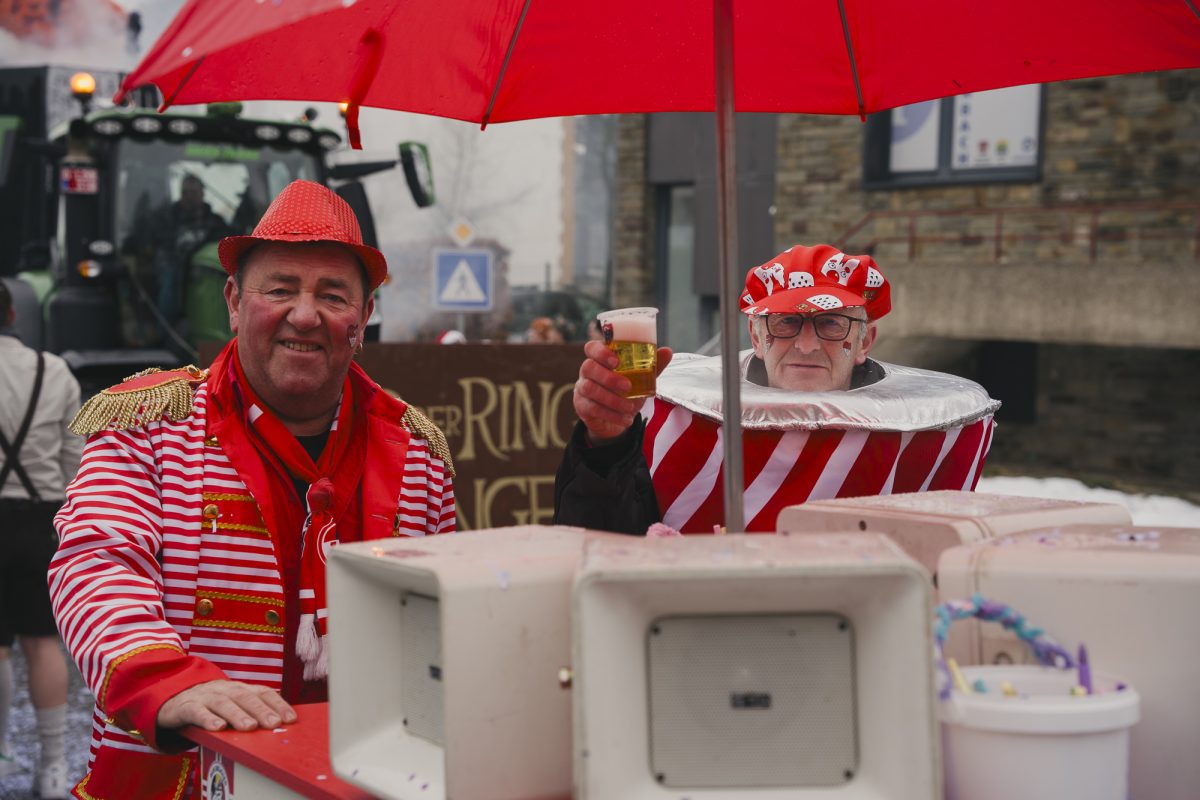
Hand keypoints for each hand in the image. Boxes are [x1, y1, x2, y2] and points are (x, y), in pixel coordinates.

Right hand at [157, 680, 296, 732]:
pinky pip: (197, 711)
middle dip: (262, 710)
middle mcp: (225, 689)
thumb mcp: (231, 705)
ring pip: (223, 703)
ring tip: (250, 727)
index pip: (262, 692)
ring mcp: (205, 696)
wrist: (172, 697)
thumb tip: (277, 728)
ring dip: (238, 714)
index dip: (277, 704)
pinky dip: (208, 718)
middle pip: (245, 697)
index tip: (291, 718)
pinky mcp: (185, 706)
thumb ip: (249, 713)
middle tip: (275, 723)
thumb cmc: (210, 706)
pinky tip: (217, 727)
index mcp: (239, 689)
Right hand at [573, 340, 671, 444]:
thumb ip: (651, 365)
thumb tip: (667, 351)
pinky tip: (625, 418)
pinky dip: (612, 414)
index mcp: (600, 359)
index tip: (617, 361)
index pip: (592, 347)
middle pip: (588, 367)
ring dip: (612, 399)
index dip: (601, 352)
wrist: (617, 419)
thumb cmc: (627, 392)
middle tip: (628, 387)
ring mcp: (581, 388)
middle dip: (609, 377)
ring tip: (630, 407)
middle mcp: (587, 371)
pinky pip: (592, 408)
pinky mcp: (581, 406)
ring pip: (590, 389)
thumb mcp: (641, 379)